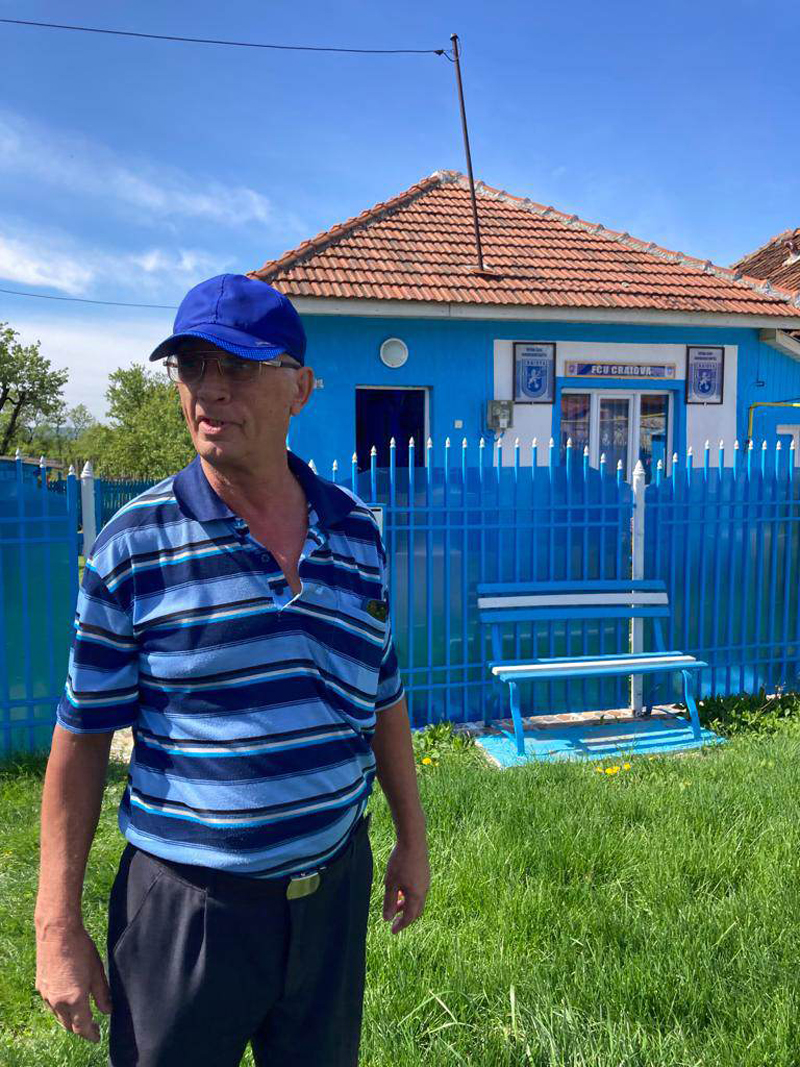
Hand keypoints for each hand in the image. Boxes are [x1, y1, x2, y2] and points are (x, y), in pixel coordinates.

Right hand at [35, 922, 110, 1042]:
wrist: (57, 932)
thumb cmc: (81, 949)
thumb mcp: (97, 972)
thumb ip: (102, 994)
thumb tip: (107, 1011)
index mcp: (74, 999)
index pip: (82, 1027)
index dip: (91, 1035)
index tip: (98, 1037)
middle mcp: (58, 1001)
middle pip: (69, 1025)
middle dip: (81, 1029)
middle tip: (92, 1027)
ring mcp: (47, 995)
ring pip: (59, 1017)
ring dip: (70, 1020)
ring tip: (82, 1015)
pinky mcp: (40, 987)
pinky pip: (51, 1006)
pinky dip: (61, 1009)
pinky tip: (68, 1002)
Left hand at [382, 838, 429, 933]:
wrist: (413, 840)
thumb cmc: (400, 862)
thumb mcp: (390, 883)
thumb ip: (389, 902)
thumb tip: (387, 919)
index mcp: (416, 895)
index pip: (409, 917)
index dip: (401, 925)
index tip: (392, 931)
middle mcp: (424, 890)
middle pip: (416, 910)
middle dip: (405, 917)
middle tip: (395, 921)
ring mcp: (426, 881)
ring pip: (418, 900)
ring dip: (407, 905)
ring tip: (396, 903)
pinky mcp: (425, 873)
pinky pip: (419, 890)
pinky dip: (410, 895)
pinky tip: (401, 888)